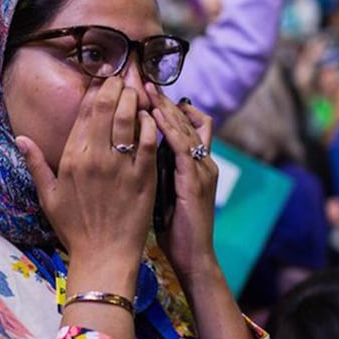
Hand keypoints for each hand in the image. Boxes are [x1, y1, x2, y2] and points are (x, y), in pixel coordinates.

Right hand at [17, 76, 155, 281]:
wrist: (104, 256)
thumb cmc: (75, 228)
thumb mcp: (48, 196)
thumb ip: (35, 164)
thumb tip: (20, 138)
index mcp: (72, 159)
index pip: (85, 112)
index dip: (95, 91)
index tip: (102, 80)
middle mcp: (96, 157)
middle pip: (107, 108)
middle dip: (115, 87)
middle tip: (122, 78)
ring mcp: (121, 166)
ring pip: (129, 118)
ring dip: (133, 99)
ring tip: (136, 90)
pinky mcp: (144, 176)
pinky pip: (149, 140)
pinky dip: (150, 124)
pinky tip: (150, 117)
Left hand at [146, 85, 220, 283]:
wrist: (193, 257)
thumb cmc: (175, 228)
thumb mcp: (165, 192)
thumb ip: (157, 169)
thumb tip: (135, 151)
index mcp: (195, 164)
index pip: (186, 125)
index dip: (167, 107)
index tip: (144, 92)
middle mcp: (203, 162)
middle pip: (187, 120)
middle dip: (164, 100)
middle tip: (143, 81)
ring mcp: (202, 170)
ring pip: (186, 128)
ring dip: (166, 107)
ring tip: (147, 89)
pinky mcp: (196, 180)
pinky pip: (183, 146)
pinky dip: (170, 128)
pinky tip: (154, 115)